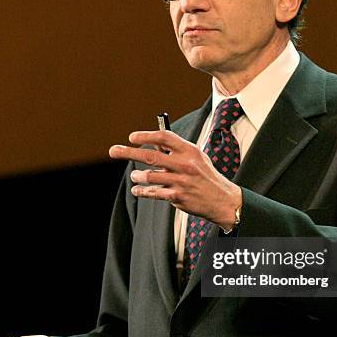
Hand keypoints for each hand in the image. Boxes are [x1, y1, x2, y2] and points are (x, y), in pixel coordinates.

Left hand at [109, 130, 241, 230]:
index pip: (164, 137)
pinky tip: (137, 190)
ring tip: (135, 175)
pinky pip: (153, 192)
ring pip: (149, 176)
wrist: (223, 201)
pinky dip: (142, 191)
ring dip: (137, 175)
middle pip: (151, 156)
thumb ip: (177, 150)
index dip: (146, 135)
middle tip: (113, 151)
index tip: (132, 137)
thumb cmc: (206, 177)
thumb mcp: (197, 158)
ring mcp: (180, 181)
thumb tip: (153, 142)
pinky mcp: (177, 197)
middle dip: (128, 152)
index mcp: (190, 151)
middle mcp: (185, 165)